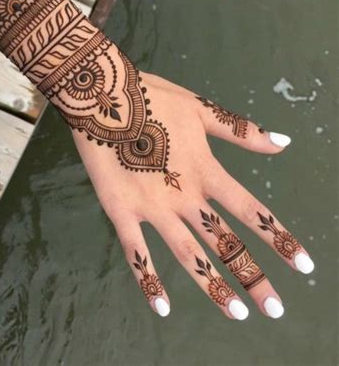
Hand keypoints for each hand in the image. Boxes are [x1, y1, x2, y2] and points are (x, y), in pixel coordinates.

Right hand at [0, 0, 312, 318]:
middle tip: (275, 309)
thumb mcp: (202, 109)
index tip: (305, 265)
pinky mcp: (121, 211)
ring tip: (236, 313)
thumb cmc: (153, 97)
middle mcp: (186, 196)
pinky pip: (136, 254)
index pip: (252, 211)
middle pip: (225, 242)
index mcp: (206, 170)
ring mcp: (153, 208)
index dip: (280, 238)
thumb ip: (242, 131)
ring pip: (188, 254)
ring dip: (212, 286)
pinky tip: (162, 309)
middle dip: (253, 276)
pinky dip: (149, 283)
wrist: (104, 96)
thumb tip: (285, 143)